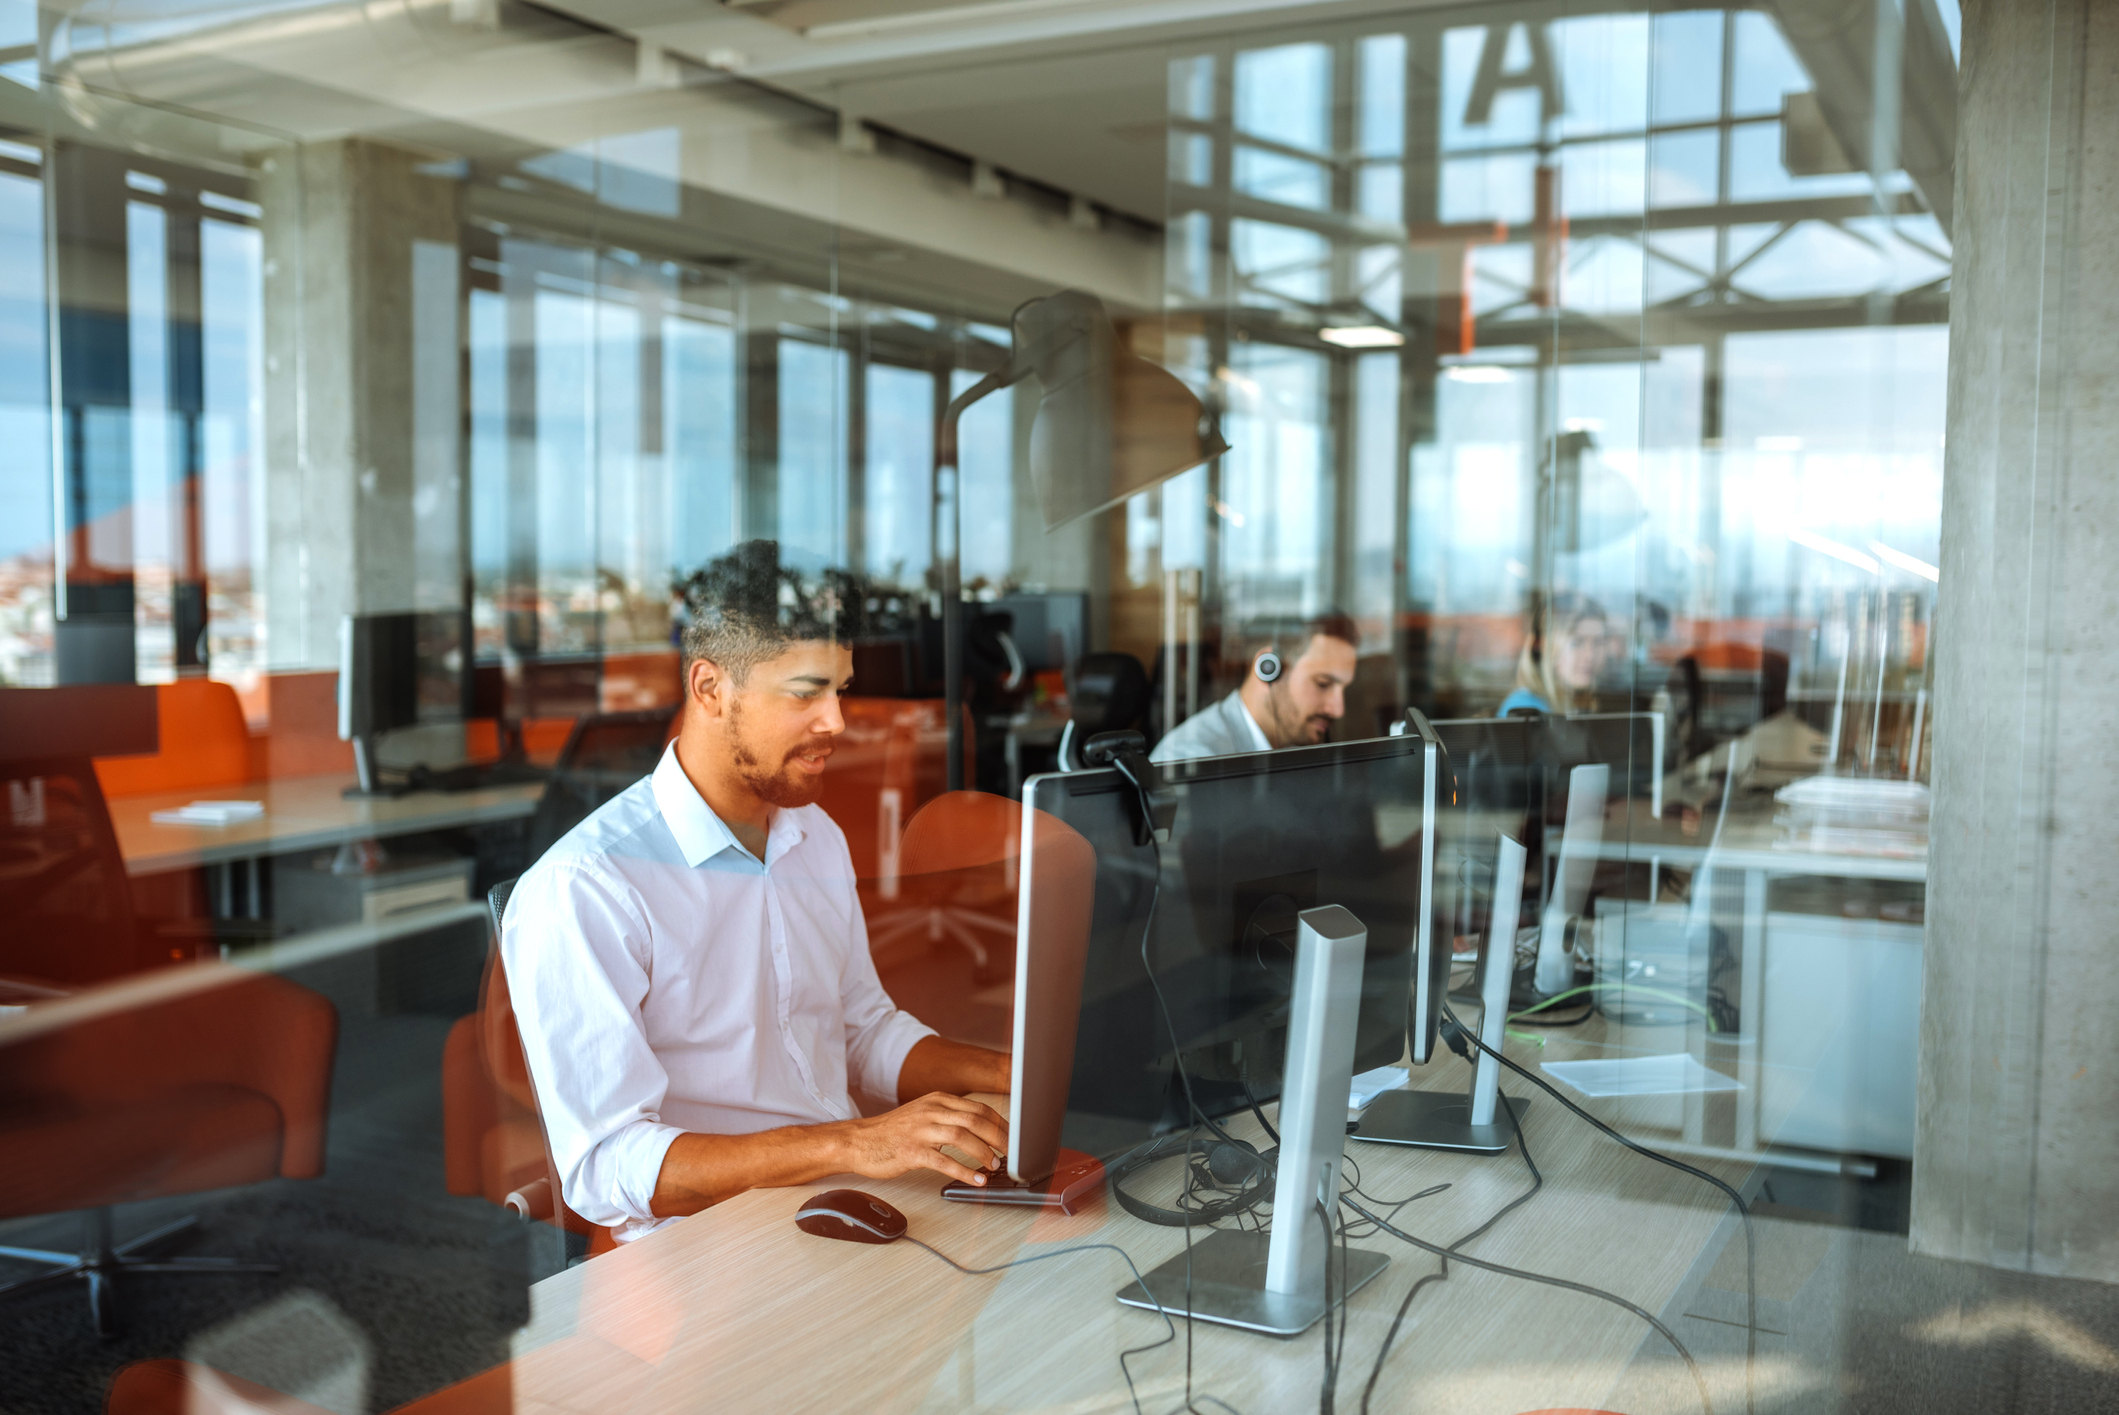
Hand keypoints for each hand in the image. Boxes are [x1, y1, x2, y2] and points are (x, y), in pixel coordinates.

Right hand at [838, 1093, 1008, 1186]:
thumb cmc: (892, 1132)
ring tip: (996, 1165)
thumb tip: (983, 1133)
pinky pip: (943, 1160)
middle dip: (1000, 1137)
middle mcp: (931, 1110)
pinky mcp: (911, 1151)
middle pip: (976, 1119)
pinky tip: (975, 1180)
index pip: (979, 1108)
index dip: (1001, 1124)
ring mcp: (921, 1130)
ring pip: (962, 1136)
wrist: (858, 1141)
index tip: (1014, 1139)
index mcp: (938, 1100)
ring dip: (984, 1152)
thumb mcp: (924, 1115)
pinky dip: (964, 1171)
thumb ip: (950, 1119)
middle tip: (1013, 1153)